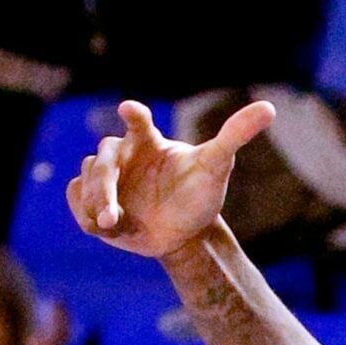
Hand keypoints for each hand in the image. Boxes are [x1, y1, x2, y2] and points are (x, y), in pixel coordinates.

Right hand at [67, 98, 274, 262]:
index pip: (139, 122)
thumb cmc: (201, 195)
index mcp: (148, 141)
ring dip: (94, 200)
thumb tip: (269, 108)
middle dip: (104, 183)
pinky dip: (83, 211)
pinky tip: (100, 226)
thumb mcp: (218, 166)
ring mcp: (106, 177)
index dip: (134, 116)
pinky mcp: (94, 199)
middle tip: (112, 213)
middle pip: (104, 157)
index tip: (130, 111)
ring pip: (87, 178)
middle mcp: (124, 154)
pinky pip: (75, 197)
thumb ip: (235, 135)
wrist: (186, 235)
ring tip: (111, 223)